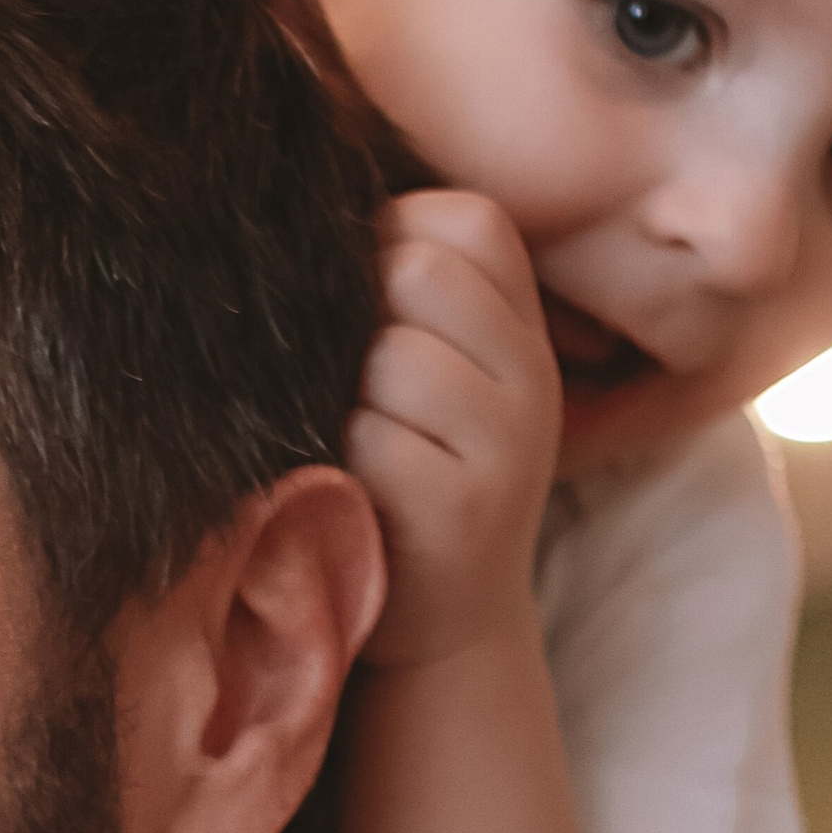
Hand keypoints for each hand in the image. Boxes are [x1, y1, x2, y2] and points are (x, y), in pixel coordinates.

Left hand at [349, 189, 561, 670]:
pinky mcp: (461, 509)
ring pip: (390, 353)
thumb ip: (404, 297)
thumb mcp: (436, 376)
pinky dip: (337, 457)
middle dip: (359, 316)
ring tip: (349, 441)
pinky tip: (346, 489)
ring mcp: (507, 444)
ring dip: (341, 394)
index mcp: (523, 329)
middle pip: (419, 271)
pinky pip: (369, 438)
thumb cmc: (412, 478)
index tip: (362, 310)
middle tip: (346, 385)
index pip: (464, 220)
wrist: (445, 626)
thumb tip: (299, 206)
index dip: (388, 241)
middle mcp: (532, 377)